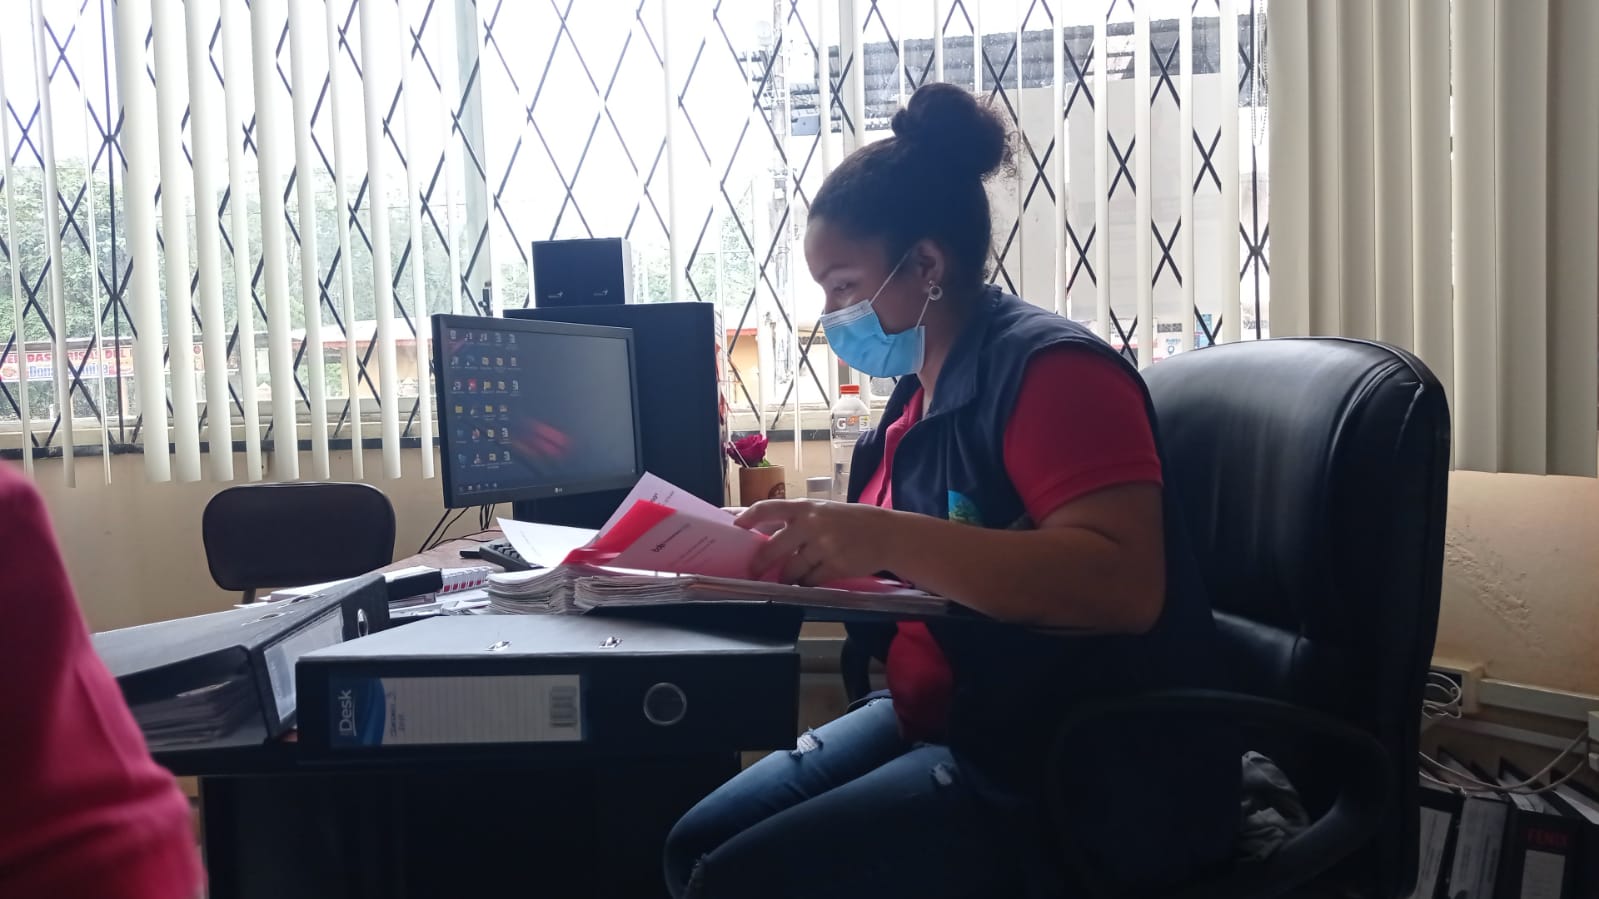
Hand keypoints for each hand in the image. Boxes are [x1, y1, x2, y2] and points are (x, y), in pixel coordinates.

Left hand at [735, 500, 899, 585]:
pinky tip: (812, 578)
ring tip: (790, 577)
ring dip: (787, 577)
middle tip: (753, 572)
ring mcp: (824, 546)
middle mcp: (812, 524)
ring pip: (792, 570)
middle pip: (774, 549)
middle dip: (760, 564)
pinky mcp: (836, 566)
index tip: (733, 526)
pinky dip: (807, 582)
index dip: (747, 517)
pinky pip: (810, 581)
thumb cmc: (849, 522)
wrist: (887, 534)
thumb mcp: (822, 512)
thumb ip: (795, 521)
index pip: (768, 508)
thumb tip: (760, 536)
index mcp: (805, 508)